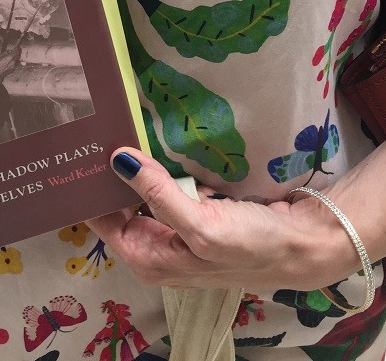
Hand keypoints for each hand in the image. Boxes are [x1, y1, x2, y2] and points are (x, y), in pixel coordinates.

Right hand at [0, 43, 21, 83]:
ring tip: (11, 57)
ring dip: (15, 57)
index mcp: (10, 57)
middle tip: (14, 51)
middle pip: (18, 55)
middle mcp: (13, 61)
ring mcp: (14, 65)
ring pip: (17, 59)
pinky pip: (15, 63)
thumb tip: (8, 51)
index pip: (17, 51)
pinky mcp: (13, 68)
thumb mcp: (0, 56)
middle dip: (16, 53)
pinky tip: (9, 62)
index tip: (16, 47)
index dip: (17, 48)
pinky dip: (13, 61)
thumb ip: (5, 53)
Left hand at [88, 147, 359, 291]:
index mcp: (148, 258)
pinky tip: (172, 149)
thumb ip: (158, 194)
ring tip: (129, 127)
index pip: (101, 219)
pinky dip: (173, 170)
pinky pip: (171, 185)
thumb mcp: (202, 225)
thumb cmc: (253, 244)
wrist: (305, 243)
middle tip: (105, 127)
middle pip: (122, 202)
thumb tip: (118, 159)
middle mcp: (157, 247)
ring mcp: (177, 229)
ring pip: (146, 190)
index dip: (91, 187)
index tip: (80, 150)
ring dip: (147, 166)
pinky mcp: (196, 212)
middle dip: (118, 171)